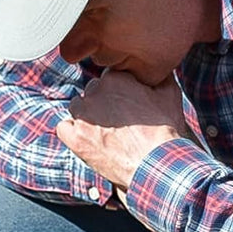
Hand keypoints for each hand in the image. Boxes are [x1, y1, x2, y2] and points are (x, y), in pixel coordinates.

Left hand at [55, 71, 191, 191]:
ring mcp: (83, 116)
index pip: (110, 77)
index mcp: (115, 78)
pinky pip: (63, 128)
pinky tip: (85, 138)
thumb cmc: (165, 129)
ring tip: (105, 130)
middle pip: (93, 91)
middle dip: (103, 102)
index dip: (119, 91)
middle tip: (119, 120)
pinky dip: (71, 131)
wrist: (156, 162)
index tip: (127, 103)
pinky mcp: (75, 138)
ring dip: (87, 115)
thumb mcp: (169, 94)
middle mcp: (95, 92)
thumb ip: (158, 75)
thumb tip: (155, 69)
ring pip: (78, 107)